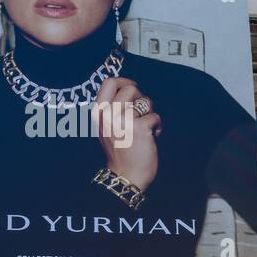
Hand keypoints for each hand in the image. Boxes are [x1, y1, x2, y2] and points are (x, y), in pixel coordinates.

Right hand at [95, 77, 161, 192]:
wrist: (125, 176)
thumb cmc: (119, 151)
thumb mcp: (106, 127)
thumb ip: (113, 107)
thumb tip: (130, 87)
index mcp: (99, 112)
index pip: (109, 82)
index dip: (124, 81)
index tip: (132, 87)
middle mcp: (108, 114)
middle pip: (131, 87)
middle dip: (141, 98)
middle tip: (142, 113)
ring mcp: (123, 121)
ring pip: (146, 101)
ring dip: (150, 113)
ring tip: (146, 127)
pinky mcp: (139, 129)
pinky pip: (155, 116)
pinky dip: (157, 127)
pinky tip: (152, 137)